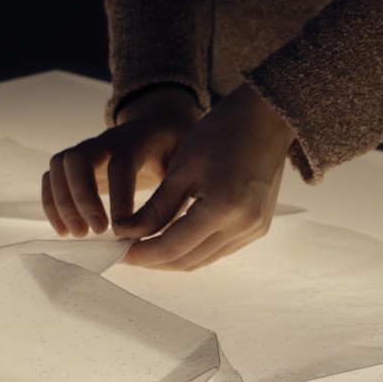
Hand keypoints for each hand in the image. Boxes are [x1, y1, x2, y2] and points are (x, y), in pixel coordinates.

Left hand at [42, 83, 294, 269]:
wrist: (266, 121)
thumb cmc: (221, 134)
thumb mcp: (181, 169)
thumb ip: (155, 209)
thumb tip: (126, 235)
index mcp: (222, 208)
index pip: (172, 247)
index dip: (141, 254)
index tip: (117, 251)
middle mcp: (242, 226)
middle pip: (188, 261)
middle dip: (154, 260)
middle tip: (127, 252)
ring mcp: (254, 230)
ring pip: (204, 260)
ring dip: (173, 258)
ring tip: (146, 247)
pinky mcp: (259, 228)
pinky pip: (219, 250)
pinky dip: (194, 249)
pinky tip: (175, 238)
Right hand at [43, 85, 199, 237]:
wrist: (160, 127)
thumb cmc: (176, 151)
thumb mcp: (186, 167)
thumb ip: (175, 196)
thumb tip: (164, 238)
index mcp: (139, 139)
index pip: (121, 163)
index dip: (119, 196)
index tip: (122, 228)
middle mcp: (107, 140)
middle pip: (78, 159)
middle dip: (82, 198)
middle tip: (96, 231)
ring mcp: (88, 149)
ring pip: (60, 166)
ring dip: (63, 203)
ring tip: (78, 234)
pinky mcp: (76, 163)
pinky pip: (52, 177)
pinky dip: (52, 204)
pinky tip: (65, 231)